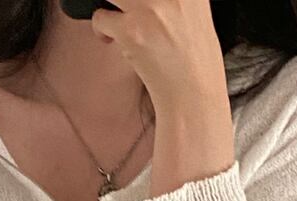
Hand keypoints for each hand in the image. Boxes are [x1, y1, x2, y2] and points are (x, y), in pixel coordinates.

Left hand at [90, 0, 227, 110]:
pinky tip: (113, 40)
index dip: (139, 0)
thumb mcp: (196, 14)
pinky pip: (100, 17)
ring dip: (109, 5)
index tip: (137, 7)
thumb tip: (152, 1)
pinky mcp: (131, 31)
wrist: (193, 95)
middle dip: (121, 0)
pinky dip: (102, 30)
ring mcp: (149, 9)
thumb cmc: (194, 62)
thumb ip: (175, 0)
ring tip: (115, 20)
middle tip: (122, 9)